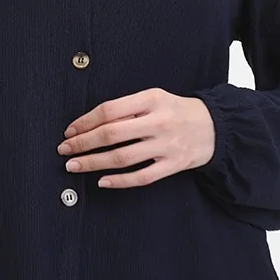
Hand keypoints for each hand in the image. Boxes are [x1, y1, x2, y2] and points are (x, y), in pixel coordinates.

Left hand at [57, 87, 215, 187]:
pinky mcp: (173, 165)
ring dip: (94, 163)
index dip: (85, 122)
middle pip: (112, 134)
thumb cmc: (176, 110)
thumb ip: (126, 108)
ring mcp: (166, 145)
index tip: (70, 131)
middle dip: (83, 143)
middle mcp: (158, 122)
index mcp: (151, 100)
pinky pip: (142, 177)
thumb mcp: (154, 98)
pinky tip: (102, 181)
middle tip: (64, 150)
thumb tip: (89, 124)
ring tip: (75, 165)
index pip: (109, 110)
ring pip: (122, 158)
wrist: (214, 127)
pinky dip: (119, 181)